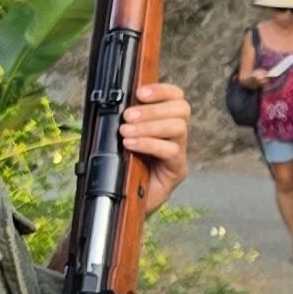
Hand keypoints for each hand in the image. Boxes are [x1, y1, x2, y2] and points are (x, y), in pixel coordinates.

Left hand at [119, 81, 192, 206]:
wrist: (124, 203)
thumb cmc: (121, 168)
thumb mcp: (119, 140)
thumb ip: (122, 122)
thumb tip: (111, 105)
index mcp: (163, 121)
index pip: (175, 97)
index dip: (161, 90)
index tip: (140, 92)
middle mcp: (175, 135)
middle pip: (181, 109)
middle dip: (154, 108)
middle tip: (129, 116)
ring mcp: (179, 152)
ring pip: (178, 128)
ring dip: (150, 126)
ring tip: (126, 131)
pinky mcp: (177, 170)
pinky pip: (171, 151)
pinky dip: (149, 144)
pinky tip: (131, 145)